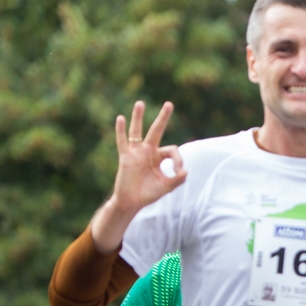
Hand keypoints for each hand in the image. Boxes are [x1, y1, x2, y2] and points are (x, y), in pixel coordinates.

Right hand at [110, 101, 186, 215]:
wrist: (132, 202)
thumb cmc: (149, 194)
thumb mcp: (166, 187)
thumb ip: (177, 179)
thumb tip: (185, 170)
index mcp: (159, 157)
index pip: (172, 150)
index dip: (177, 159)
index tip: (177, 171)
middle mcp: (148, 151)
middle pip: (156, 130)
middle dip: (163, 118)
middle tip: (169, 104)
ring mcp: (135, 153)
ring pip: (137, 132)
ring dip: (138, 118)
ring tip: (140, 103)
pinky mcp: (125, 157)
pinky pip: (122, 142)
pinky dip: (120, 131)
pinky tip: (120, 118)